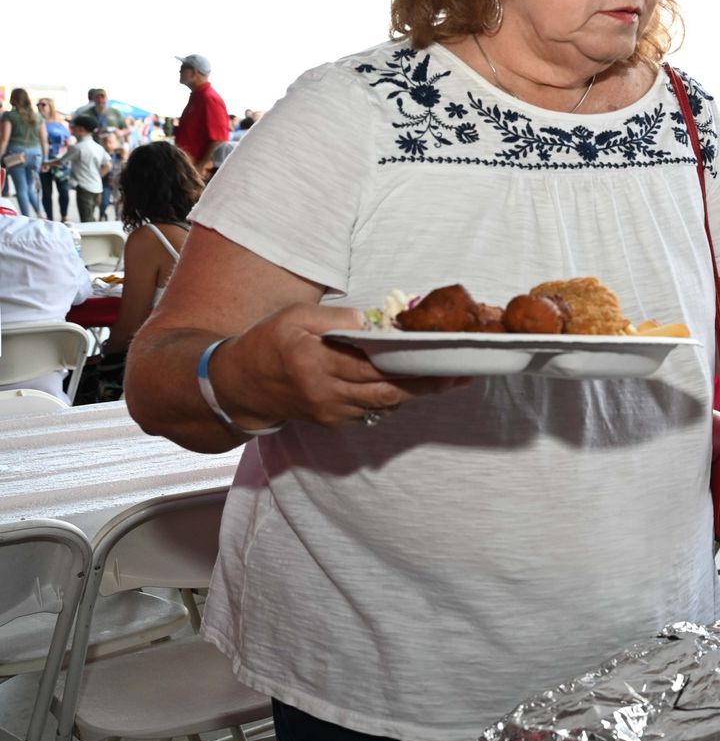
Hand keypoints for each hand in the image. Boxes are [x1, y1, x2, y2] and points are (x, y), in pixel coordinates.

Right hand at [218, 304, 465, 429]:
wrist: (239, 386)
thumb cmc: (269, 343)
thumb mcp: (295, 317)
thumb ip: (336, 319)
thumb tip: (375, 321)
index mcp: (316, 361)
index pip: (373, 366)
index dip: (410, 363)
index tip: (440, 355)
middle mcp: (326, 392)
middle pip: (387, 392)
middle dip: (426, 384)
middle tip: (459, 373)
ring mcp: (331, 412)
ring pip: (384, 406)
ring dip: (415, 393)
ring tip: (447, 379)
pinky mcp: (333, 422)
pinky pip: (371, 412)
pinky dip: (392, 399)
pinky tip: (410, 386)